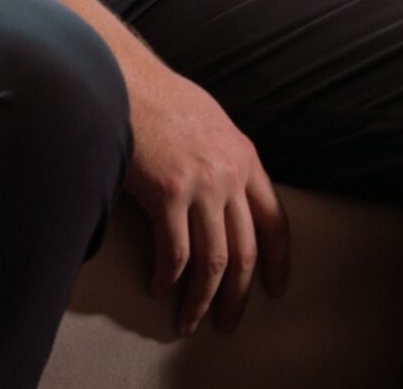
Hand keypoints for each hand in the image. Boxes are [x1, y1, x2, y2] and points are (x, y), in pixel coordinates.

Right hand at [121, 54, 289, 335]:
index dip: (277, 261)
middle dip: (238, 294)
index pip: (274, 220)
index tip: (274, 287)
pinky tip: (160, 288)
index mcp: (245, 158)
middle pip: (245, 250)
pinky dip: (168, 278)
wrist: (125, 81)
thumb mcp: (211, 124)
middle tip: (228, 322)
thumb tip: (221, 195)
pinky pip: (175, 253)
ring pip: (213, 260)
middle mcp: (231, 174)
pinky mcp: (168, 194)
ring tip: (189, 320)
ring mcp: (202, 185)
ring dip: (202, 298)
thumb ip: (223, 159)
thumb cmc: (160, 100)